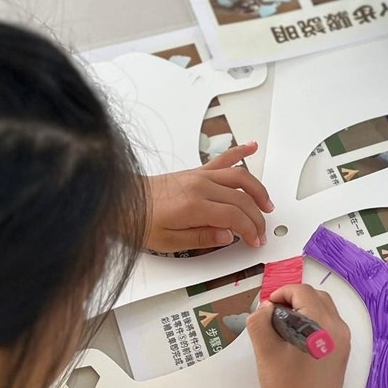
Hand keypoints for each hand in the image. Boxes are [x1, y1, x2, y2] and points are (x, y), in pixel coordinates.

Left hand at [145, 143, 273, 251]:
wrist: (121, 202)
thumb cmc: (140, 221)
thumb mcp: (168, 241)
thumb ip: (201, 239)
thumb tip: (227, 236)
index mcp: (194, 206)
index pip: (235, 216)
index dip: (250, 230)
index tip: (254, 240)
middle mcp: (200, 187)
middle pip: (242, 198)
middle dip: (257, 217)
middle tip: (260, 231)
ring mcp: (199, 176)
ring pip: (240, 177)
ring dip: (258, 190)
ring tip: (266, 204)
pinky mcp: (195, 172)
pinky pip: (222, 159)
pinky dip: (240, 152)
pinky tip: (252, 146)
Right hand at [245, 285, 350, 387]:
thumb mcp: (266, 352)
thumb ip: (261, 322)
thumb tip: (266, 309)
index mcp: (324, 325)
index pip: (303, 292)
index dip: (281, 292)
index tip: (265, 306)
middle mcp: (340, 330)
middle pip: (317, 298)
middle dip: (293, 299)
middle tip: (271, 313)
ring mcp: (344, 344)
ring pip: (324, 312)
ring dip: (303, 310)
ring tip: (279, 327)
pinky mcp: (341, 357)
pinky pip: (328, 328)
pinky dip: (311, 324)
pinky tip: (293, 341)